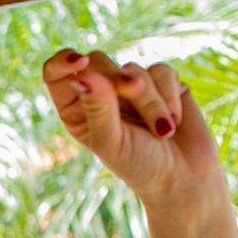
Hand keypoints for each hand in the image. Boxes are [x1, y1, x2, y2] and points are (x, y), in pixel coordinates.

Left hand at [43, 50, 224, 206]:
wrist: (183, 177)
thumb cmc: (139, 165)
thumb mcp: (112, 141)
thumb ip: (98, 108)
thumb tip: (82, 75)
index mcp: (75, 109)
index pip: (55, 73)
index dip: (62, 62)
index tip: (80, 62)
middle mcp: (99, 94)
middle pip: (98, 61)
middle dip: (119, 82)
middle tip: (132, 92)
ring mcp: (130, 87)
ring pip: (133, 68)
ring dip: (151, 100)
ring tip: (163, 131)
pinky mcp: (162, 82)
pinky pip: (162, 70)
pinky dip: (169, 96)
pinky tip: (174, 121)